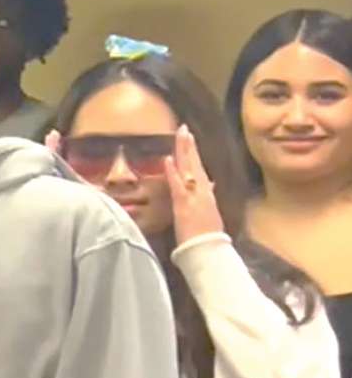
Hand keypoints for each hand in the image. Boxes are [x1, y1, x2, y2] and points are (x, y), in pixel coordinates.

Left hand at [162, 125, 223, 241]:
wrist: (208, 249)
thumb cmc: (206, 235)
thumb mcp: (209, 212)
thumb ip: (207, 196)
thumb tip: (209, 184)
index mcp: (205, 193)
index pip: (198, 168)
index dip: (193, 153)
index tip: (189, 138)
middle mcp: (201, 191)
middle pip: (194, 163)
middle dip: (188, 145)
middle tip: (183, 128)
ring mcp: (193, 196)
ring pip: (188, 169)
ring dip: (183, 151)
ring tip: (180, 134)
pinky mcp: (184, 204)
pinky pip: (177, 185)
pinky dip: (173, 172)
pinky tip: (168, 159)